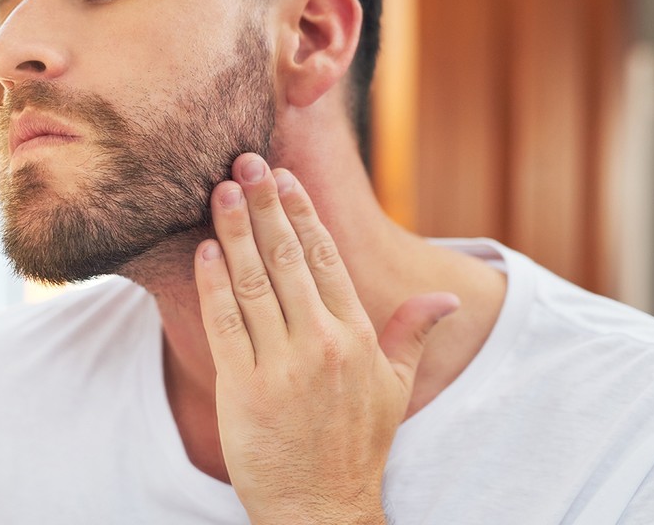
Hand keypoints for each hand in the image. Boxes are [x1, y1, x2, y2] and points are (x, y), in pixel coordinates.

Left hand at [194, 153, 458, 523]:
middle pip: (287, 259)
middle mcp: (322, 343)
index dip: (302, 214)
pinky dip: (212, 283)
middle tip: (245, 162)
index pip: (325, 259)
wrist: (321, 509)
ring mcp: (281, 365)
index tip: (285, 178)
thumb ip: (412, 334)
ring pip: (253, 283)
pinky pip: (224, 324)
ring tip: (221, 191)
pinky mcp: (243, 388)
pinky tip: (204, 249)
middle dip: (266, 205)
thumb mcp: (395, 389)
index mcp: (356, 336)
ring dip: (235, 231)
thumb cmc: (356, 445)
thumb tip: (449, 296)